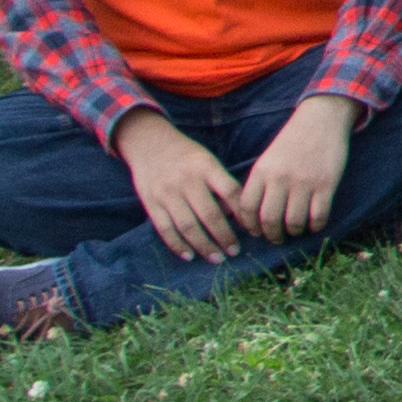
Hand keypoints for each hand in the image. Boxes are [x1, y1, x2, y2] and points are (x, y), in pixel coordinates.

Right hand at [115, 110, 246, 264]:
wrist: (149, 144)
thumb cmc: (187, 156)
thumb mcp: (208, 161)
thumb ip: (221, 184)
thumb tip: (235, 215)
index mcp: (207, 167)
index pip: (231, 192)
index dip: (243, 213)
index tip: (253, 230)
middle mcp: (187, 180)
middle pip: (210, 214)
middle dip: (224, 236)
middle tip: (234, 252)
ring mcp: (168, 193)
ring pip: (188, 226)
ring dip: (204, 245)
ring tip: (217, 258)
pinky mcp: (152, 203)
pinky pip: (165, 229)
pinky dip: (177, 245)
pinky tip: (190, 256)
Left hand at [231, 94, 355, 239]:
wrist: (321, 119)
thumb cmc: (292, 141)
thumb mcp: (268, 158)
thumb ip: (260, 183)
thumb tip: (253, 216)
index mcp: (261, 171)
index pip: (247, 208)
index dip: (250, 226)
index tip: (257, 232)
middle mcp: (280, 178)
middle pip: (269, 219)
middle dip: (272, 235)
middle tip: (277, 238)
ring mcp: (304, 182)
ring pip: (293, 221)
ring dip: (294, 232)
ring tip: (295, 231)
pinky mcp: (326, 184)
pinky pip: (318, 216)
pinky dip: (315, 226)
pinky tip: (314, 224)